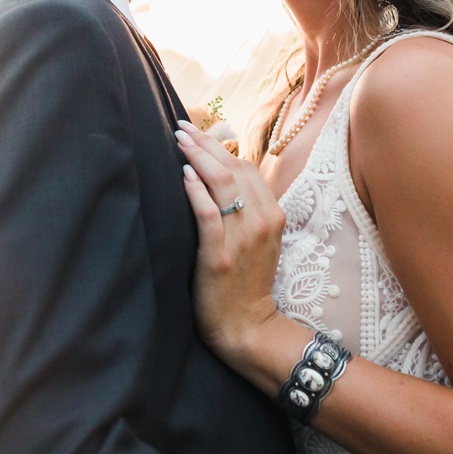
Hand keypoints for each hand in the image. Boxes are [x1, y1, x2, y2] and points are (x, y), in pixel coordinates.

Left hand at [176, 119, 286, 362]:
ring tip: (179, 141)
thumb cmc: (246, 281)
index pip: (247, 167)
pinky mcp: (220, 256)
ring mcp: (243, 239)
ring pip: (223, 184)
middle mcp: (261, 222)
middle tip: (181, 127)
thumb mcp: (258, 239)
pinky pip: (209, 215)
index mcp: (272, 215)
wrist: (247, 326)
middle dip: (206, 143)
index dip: (220, 146)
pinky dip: (197, 192)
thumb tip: (222, 173)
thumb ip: (248, 208)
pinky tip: (184, 176)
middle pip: (234, 168)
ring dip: (199, 157)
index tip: (197, 131)